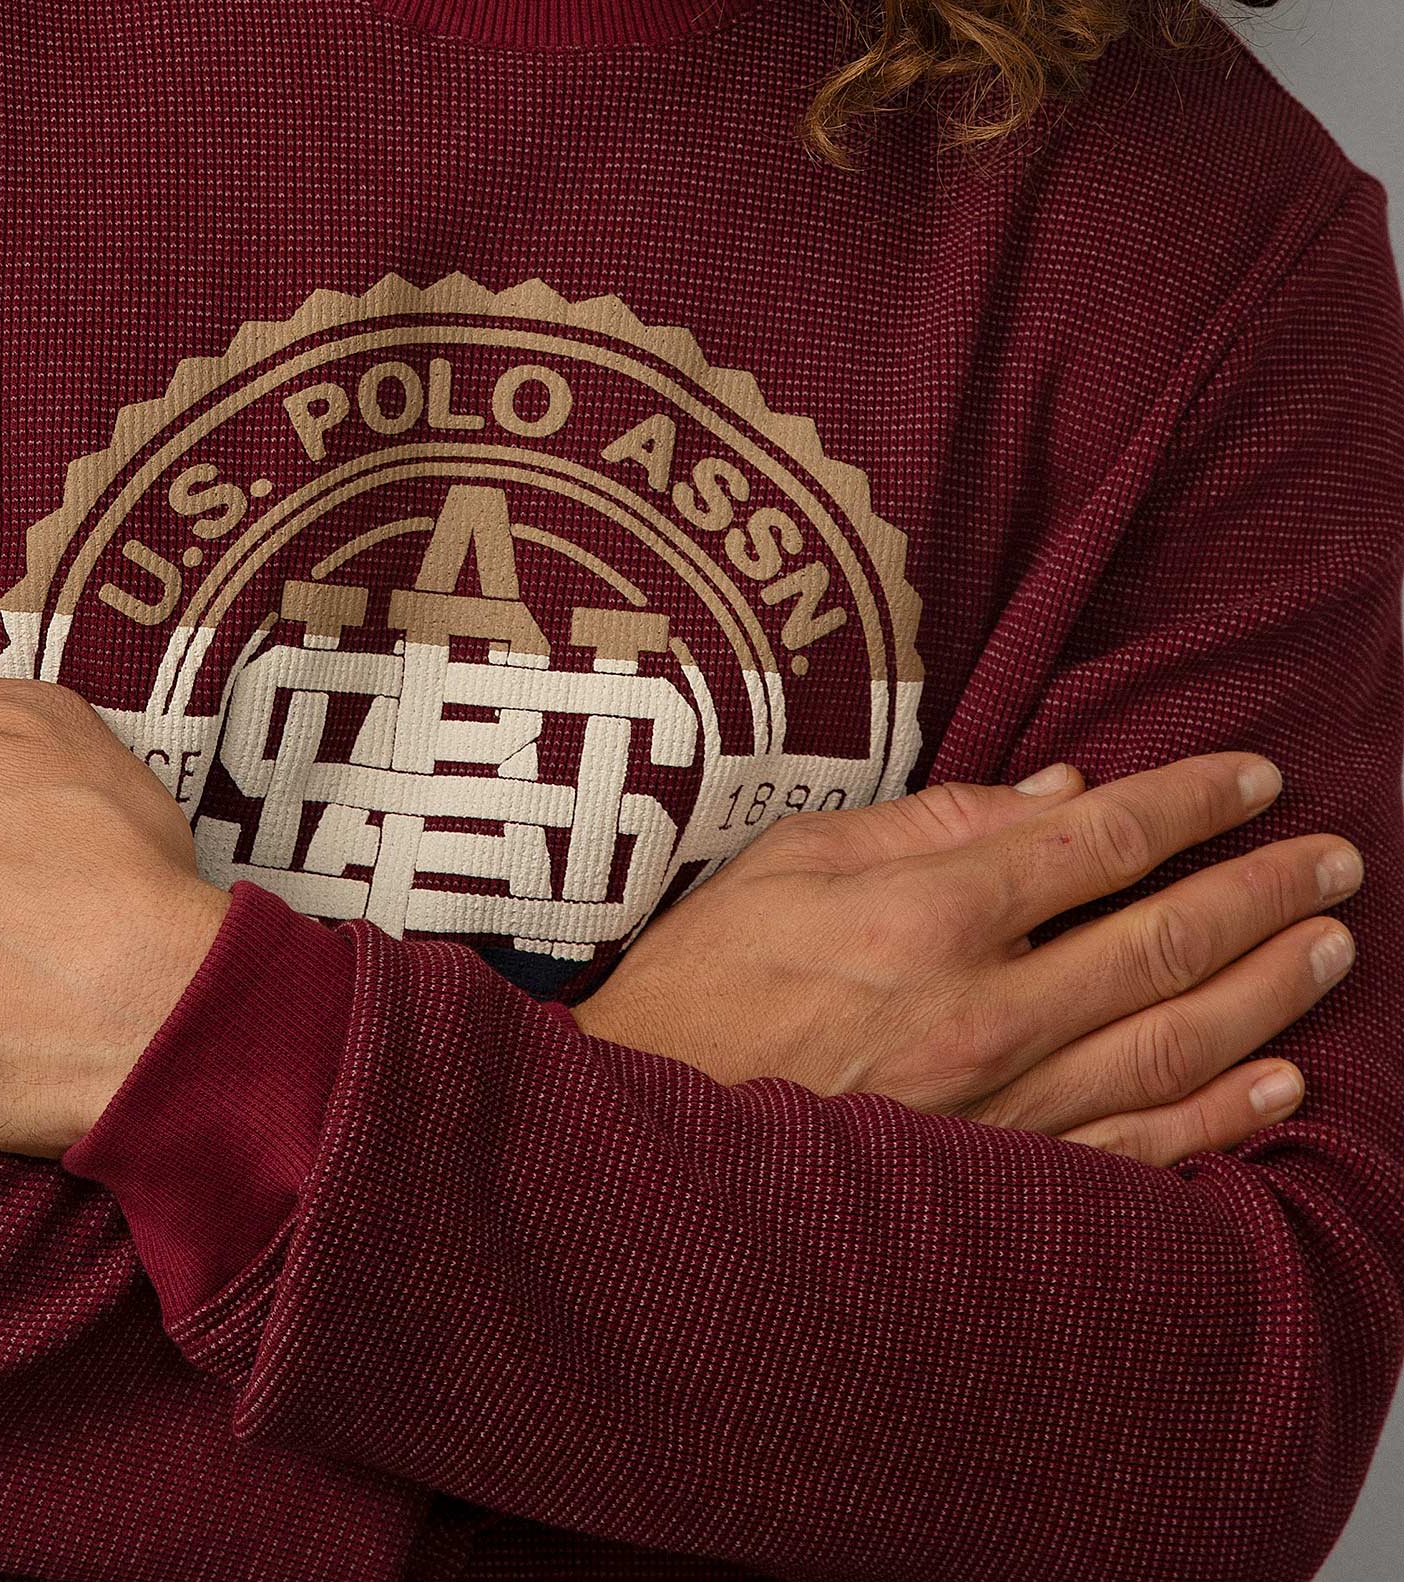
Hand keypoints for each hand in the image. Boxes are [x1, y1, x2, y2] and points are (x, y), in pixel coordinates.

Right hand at [573, 754, 1361, 1167]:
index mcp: (927, 916)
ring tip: (1330, 946)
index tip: (1255, 779)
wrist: (637, 1145)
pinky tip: (1279, 1082)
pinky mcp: (1000, 1191)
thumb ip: (931, 822)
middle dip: (1262, 893)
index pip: (1100, 844)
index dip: (1191, 805)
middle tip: (1336, 858)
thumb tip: (1063, 795)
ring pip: (1171, 1045)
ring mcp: (999, 1114)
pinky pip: (1140, 1155)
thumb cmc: (700, 988)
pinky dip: (1221, 1118)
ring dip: (1266, 992)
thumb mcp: (788, 860)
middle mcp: (981, 1015)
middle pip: (1160, 941)